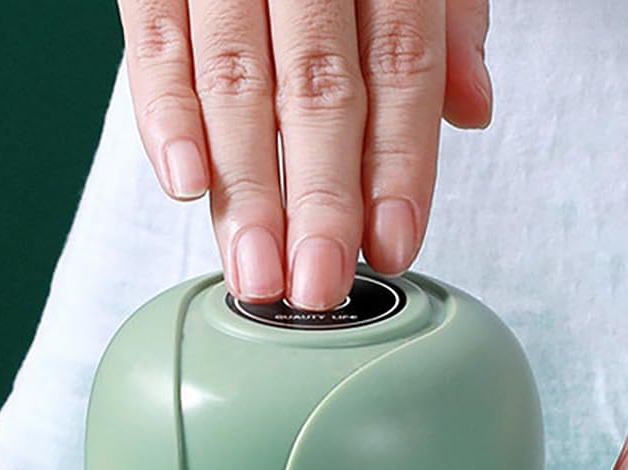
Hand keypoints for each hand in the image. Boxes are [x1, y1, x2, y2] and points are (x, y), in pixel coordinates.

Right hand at [116, 0, 491, 309]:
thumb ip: (441, 18)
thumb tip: (471, 108)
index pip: (401, 63)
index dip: (400, 162)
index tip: (393, 244)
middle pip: (319, 86)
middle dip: (320, 198)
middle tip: (318, 284)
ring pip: (237, 80)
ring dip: (245, 187)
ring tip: (256, 271)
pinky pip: (155, 38)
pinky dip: (164, 113)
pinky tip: (185, 185)